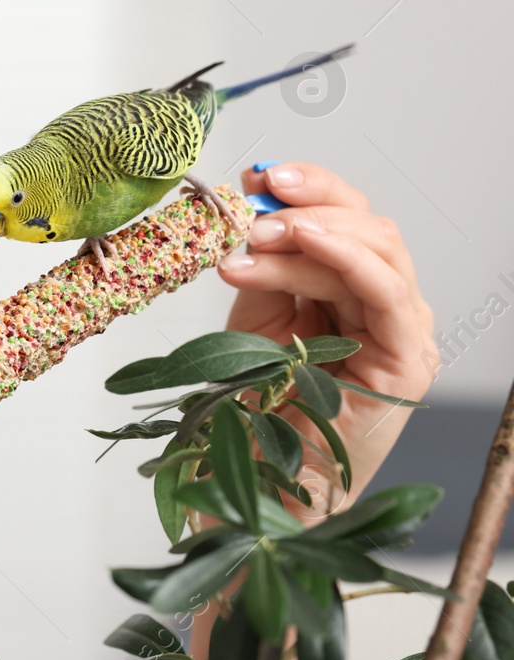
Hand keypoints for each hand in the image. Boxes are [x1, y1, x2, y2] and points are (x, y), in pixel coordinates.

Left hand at [216, 161, 437, 512]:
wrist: (256, 486)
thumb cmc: (254, 410)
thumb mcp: (253, 317)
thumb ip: (264, 262)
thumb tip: (251, 199)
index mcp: (348, 293)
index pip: (344, 219)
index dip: (306, 187)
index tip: (255, 174)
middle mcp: (383, 308)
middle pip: (368, 225)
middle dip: (308, 202)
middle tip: (252, 203)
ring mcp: (401, 333)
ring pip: (377, 250)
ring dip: (313, 230)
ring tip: (256, 234)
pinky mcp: (408, 361)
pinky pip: (387, 291)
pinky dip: (344, 257)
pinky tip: (299, 243)